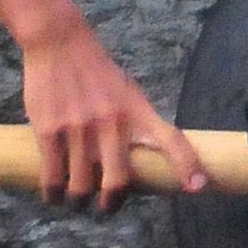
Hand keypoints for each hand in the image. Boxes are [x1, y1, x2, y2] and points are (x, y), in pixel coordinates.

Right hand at [20, 13, 199, 208]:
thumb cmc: (96, 71)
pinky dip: (53, 194)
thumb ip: (133, 122)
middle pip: (118, 181)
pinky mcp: (49, 131)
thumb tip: (138, 159)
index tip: (198, 187)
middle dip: (112, 202)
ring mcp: (79, 128)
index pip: (171, 138)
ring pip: (82, 186)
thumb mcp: (127, 91)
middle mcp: (112, 121)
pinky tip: (54, 195)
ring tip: (77, 199)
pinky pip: (53, 178)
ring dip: (79, 200)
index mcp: (137, 109)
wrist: (60, 42)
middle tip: (107, 205)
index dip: (186, 165)